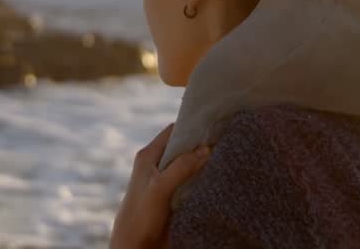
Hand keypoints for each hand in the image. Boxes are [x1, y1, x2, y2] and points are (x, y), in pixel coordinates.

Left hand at [110, 123, 212, 248]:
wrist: (135, 244)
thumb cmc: (141, 214)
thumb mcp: (161, 187)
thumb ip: (181, 167)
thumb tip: (205, 149)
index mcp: (148, 156)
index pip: (173, 131)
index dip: (192, 126)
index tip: (213, 123)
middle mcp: (155, 164)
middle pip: (181, 146)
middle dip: (200, 144)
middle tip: (223, 139)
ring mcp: (163, 179)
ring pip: (187, 163)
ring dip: (202, 161)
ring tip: (224, 155)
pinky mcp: (171, 194)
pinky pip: (189, 179)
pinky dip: (200, 176)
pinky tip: (215, 176)